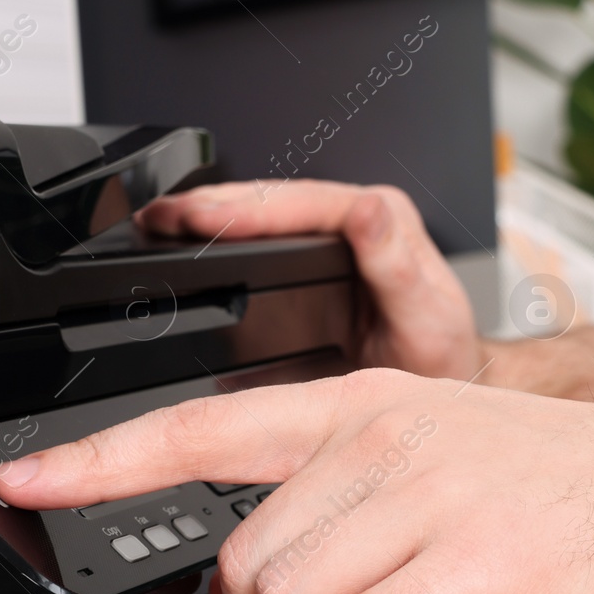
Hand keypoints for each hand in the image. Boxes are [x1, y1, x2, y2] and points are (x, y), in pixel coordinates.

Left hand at [0, 369, 593, 593]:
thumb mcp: (459, 459)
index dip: (100, 458)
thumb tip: (291, 575)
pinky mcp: (477, 557)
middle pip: (242, 555)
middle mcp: (387, 435)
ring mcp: (432, 491)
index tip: (25, 477)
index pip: (203, 423)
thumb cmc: (593, 486)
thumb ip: (366, 496)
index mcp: (371, 404)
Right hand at [137, 180, 483, 380]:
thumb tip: (371, 212)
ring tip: (151, 228)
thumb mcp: (429, 317)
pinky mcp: (303, 271)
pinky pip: (254, 251)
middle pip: (267, 202)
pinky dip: (212, 251)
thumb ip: (398, 267)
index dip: (246, 207)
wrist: (441, 392)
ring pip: (254, 220)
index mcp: (382, 219)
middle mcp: (352, 221)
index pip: (302, 203)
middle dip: (206, 204)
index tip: (201, 215)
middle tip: (154, 217)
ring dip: (202, 221)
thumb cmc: (442, 356)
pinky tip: (177, 255)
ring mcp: (324, 244)